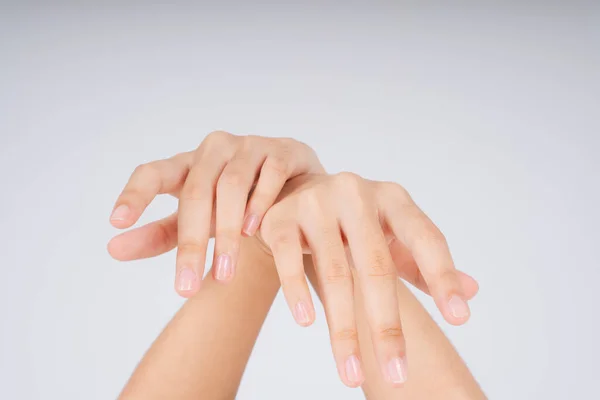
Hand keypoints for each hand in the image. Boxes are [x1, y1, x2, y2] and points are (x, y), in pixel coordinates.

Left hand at [108, 131, 323, 296]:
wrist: (291, 188)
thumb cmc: (235, 204)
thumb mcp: (198, 220)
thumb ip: (160, 234)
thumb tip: (112, 249)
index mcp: (187, 165)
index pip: (153, 172)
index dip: (135, 194)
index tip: (117, 222)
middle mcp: (214, 150)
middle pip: (195, 192)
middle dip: (190, 243)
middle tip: (186, 287)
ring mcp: (249, 147)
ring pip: (231, 185)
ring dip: (227, 230)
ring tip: (224, 269)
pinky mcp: (282, 150)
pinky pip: (269, 174)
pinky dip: (260, 202)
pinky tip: (254, 230)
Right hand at [255, 173, 477, 386]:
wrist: (297, 192)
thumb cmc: (352, 223)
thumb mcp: (392, 235)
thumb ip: (425, 263)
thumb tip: (473, 292)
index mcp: (393, 198)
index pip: (425, 238)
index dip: (442, 277)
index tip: (460, 319)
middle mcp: (357, 193)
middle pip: (377, 266)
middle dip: (387, 326)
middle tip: (398, 373)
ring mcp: (317, 202)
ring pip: (334, 272)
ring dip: (343, 330)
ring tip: (352, 374)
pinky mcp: (281, 217)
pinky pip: (289, 259)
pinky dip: (297, 292)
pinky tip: (308, 323)